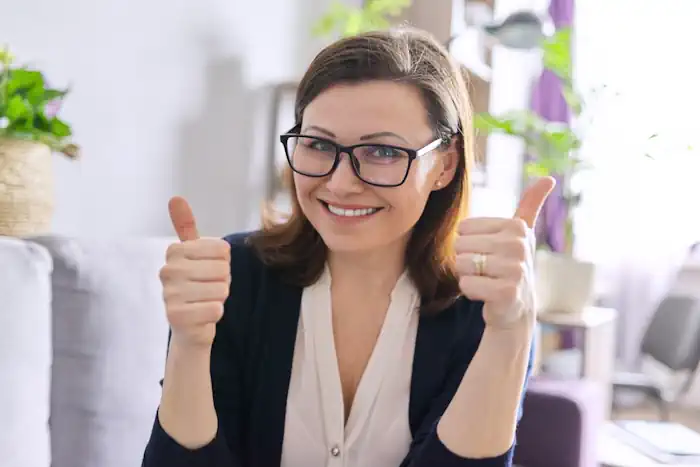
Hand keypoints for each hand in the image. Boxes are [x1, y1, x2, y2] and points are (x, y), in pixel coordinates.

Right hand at [160, 197, 230, 347]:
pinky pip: (216, 309)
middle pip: (223, 269)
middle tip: (207, 289)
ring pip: (221, 289)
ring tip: (204, 301)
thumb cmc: (196, 287)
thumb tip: (176, 197)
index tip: (208, 271)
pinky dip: (215, 314)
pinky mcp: (176, 316)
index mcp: (174, 251)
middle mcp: (168, 270)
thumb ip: (186, 227)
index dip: (223, 263)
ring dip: (219, 298)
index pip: (222, 249)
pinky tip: (202, 315)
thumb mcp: (194, 255)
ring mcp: (169, 294)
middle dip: (222, 282)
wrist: (189, 326)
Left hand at [455, 177, 555, 328]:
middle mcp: (518, 245)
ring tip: (487, 280)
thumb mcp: (522, 233)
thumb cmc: (512, 265)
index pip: (463, 228)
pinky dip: (470, 291)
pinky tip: (487, 294)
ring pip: (461, 264)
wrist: (517, 307)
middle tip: (487, 270)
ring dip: (468, 276)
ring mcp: (514, 270)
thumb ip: (530, 205)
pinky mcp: (506, 293)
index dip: (470, 243)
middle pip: (460, 245)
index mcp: (516, 227)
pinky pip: (466, 285)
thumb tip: (549, 178)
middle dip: (467, 261)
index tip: (491, 253)